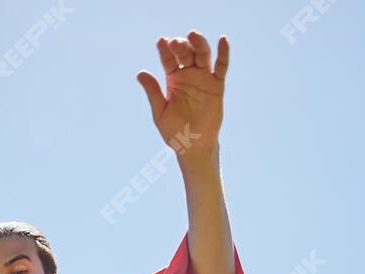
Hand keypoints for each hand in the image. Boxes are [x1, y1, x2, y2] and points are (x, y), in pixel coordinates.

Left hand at [136, 30, 227, 156]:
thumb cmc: (175, 132)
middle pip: (185, 54)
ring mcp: (203, 79)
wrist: (193, 147)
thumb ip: (153, 92)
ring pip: (202, 56)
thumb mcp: (160, 112)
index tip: (161, 41)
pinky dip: (223, 53)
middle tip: (176, 42)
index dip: (165, 50)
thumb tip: (140, 73)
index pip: (168, 60)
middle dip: (181, 46)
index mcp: (173, 79)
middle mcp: (188, 75)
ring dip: (199, 44)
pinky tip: (222, 40)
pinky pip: (221, 67)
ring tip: (193, 35)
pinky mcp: (217, 86)